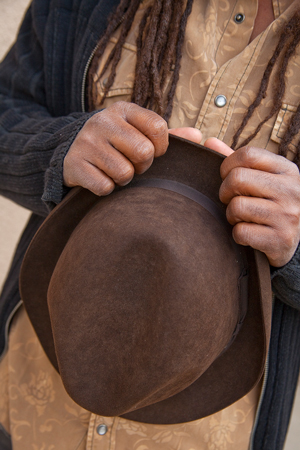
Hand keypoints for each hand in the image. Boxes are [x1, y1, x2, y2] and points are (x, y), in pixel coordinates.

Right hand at [63, 102, 168, 195]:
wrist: (70, 149)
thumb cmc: (115, 142)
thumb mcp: (137, 131)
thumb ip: (166, 136)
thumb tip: (198, 136)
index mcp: (123, 110)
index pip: (158, 127)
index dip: (161, 147)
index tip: (154, 152)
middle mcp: (103, 122)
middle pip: (143, 152)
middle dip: (143, 166)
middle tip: (133, 164)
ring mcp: (86, 143)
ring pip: (124, 173)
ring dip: (124, 179)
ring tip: (116, 170)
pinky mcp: (74, 164)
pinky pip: (104, 187)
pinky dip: (106, 188)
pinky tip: (101, 177)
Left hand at [204, 138, 299, 266]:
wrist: (294, 239)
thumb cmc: (270, 203)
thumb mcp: (262, 177)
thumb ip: (237, 161)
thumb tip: (209, 142)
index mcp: (287, 169)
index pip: (247, 154)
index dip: (227, 165)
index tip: (226, 177)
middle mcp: (291, 190)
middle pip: (237, 179)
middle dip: (225, 191)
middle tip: (230, 200)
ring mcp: (288, 215)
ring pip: (236, 207)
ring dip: (231, 215)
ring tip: (241, 217)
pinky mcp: (281, 239)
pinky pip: (241, 232)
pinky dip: (238, 235)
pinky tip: (248, 233)